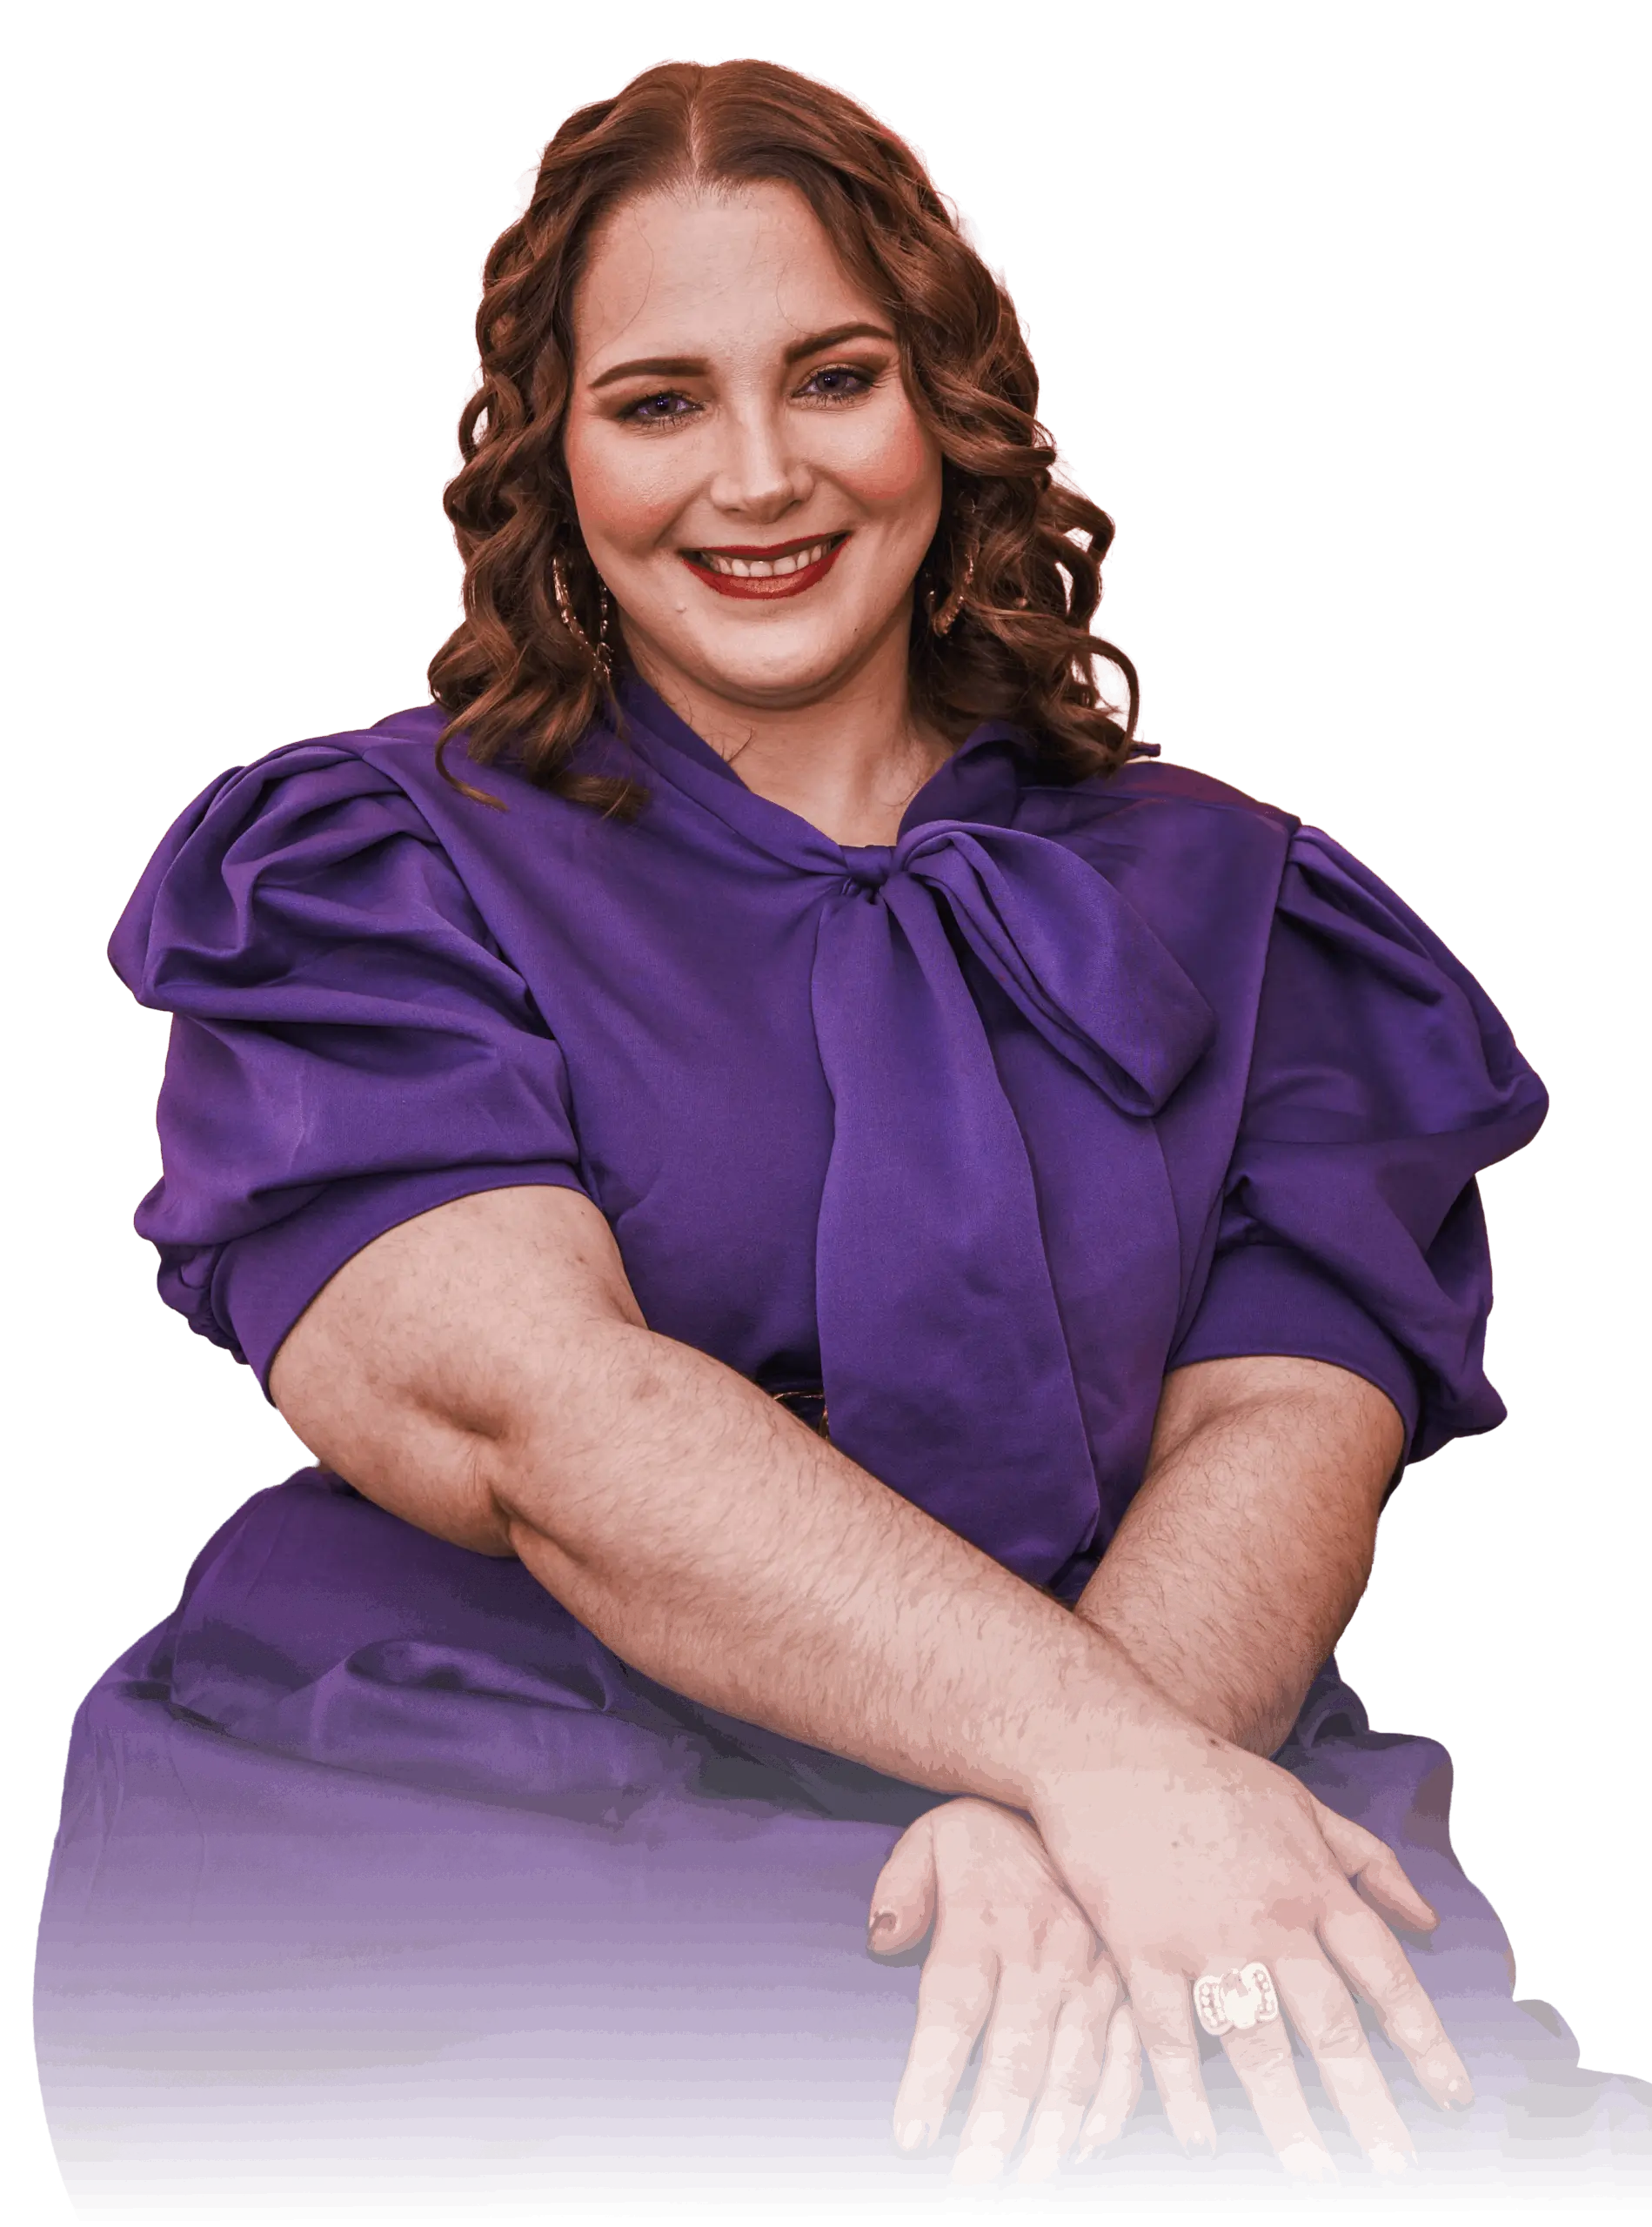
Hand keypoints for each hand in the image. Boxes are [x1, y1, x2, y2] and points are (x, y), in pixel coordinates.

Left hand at [867, 1797, 1143, 2185]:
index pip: (952, 2014)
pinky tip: (1092, 2139)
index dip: (930, 2079)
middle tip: (971, 2177)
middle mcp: (1046, 1952)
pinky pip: (1131, 2050)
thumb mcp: (933, 1834)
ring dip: (1052, 2127)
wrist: (1085, 1782)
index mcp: (990, 1922)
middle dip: (992, 2125)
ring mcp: (1098, 1970)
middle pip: (1016, 2055)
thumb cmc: (994, 1824)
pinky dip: (1115, 2100)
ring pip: (1076, 2064)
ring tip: (1029, 2173)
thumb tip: (880, 1939)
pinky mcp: (1134, 1979)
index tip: (909, 2135)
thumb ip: (901, 1888)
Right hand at [1030, 1720, 1473, 2181]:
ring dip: (1286, 2116)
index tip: (1450, 2094)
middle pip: (1329, 2027)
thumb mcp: (1304, 1804)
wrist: (1110, 1749)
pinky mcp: (1143, 1950)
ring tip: (1310, 2171)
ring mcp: (1204, 1940)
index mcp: (1315, 1884)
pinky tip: (1199, 2136)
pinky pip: (1170, 2037)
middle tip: (1393, 2163)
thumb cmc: (1209, 1775)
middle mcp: (1270, 1921)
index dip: (1422, 2039)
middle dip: (1366, 2102)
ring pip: (1255, 2047)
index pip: (1385, 1975)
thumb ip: (1369, 1862)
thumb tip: (1426, 1919)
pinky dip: (1184, 2092)